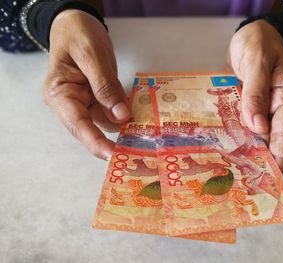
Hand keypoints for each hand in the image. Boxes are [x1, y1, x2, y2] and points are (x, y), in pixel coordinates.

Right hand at [43, 10, 130, 159]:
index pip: (77, 124)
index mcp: (60, 94)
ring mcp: (85, 103)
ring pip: (106, 122)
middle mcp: (70, 104)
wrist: (77, 23)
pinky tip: (142, 116)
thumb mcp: (91, 55)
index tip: (113, 155)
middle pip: (92, 128)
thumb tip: (121, 117)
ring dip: (124, 127)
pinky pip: (113, 112)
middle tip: (137, 150)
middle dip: (113, 139)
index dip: (95, 142)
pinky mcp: (98, 100)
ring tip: (145, 132)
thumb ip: (105, 86)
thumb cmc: (78, 34)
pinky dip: (126, 114)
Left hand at [227, 20, 282, 172]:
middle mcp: (273, 107)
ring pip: (253, 134)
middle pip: (270, 138)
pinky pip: (239, 123)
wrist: (250, 33)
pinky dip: (231, 134)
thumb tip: (257, 127)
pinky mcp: (244, 105)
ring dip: (244, 150)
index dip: (281, 155)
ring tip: (230, 170)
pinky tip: (219, 146)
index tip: (275, 176)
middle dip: (260, 160)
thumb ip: (256, 93)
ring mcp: (258, 107)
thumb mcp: (257, 63)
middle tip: (247, 181)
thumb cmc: (258, 43)